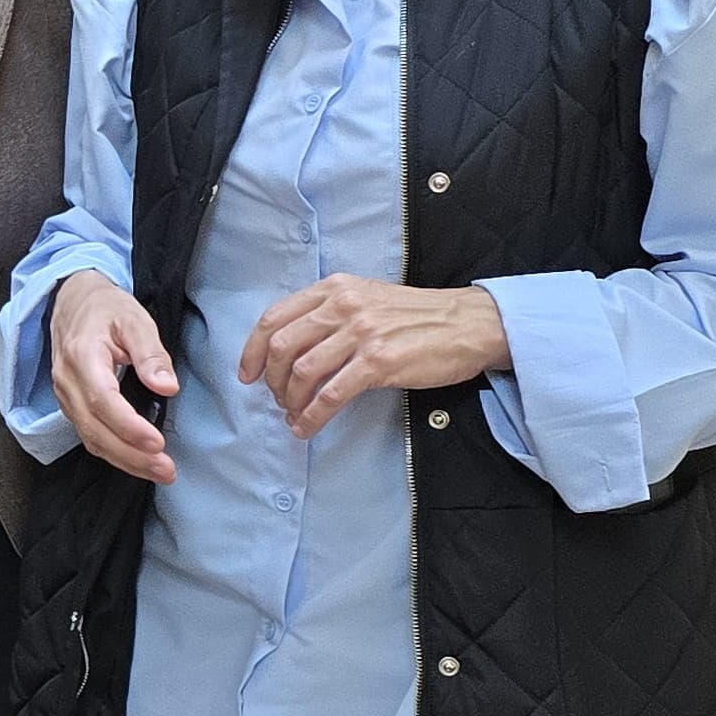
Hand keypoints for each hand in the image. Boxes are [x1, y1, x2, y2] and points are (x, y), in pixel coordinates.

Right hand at [49, 270, 179, 485]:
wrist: (73, 302)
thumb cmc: (106, 309)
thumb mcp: (135, 319)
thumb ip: (151, 353)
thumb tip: (167, 387)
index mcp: (82, 356)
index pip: (102, 401)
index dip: (129, 427)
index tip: (157, 442)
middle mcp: (67, 381)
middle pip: (94, 429)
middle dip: (131, 455)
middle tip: (166, 470)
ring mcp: (65, 396)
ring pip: (91, 439)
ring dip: (125, 461)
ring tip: (159, 471)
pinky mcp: (71, 405)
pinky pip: (89, 436)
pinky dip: (114, 453)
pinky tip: (138, 460)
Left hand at [240, 275, 507, 438]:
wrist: (468, 323)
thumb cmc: (416, 316)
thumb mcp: (366, 297)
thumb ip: (329, 313)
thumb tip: (292, 346)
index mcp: (335, 289)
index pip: (275, 318)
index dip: (253, 350)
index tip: (248, 374)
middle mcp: (343, 306)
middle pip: (283, 347)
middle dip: (272, 381)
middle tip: (277, 399)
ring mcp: (361, 333)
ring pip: (303, 373)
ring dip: (290, 401)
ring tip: (294, 415)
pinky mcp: (379, 362)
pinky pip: (331, 395)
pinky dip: (312, 416)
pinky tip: (308, 427)